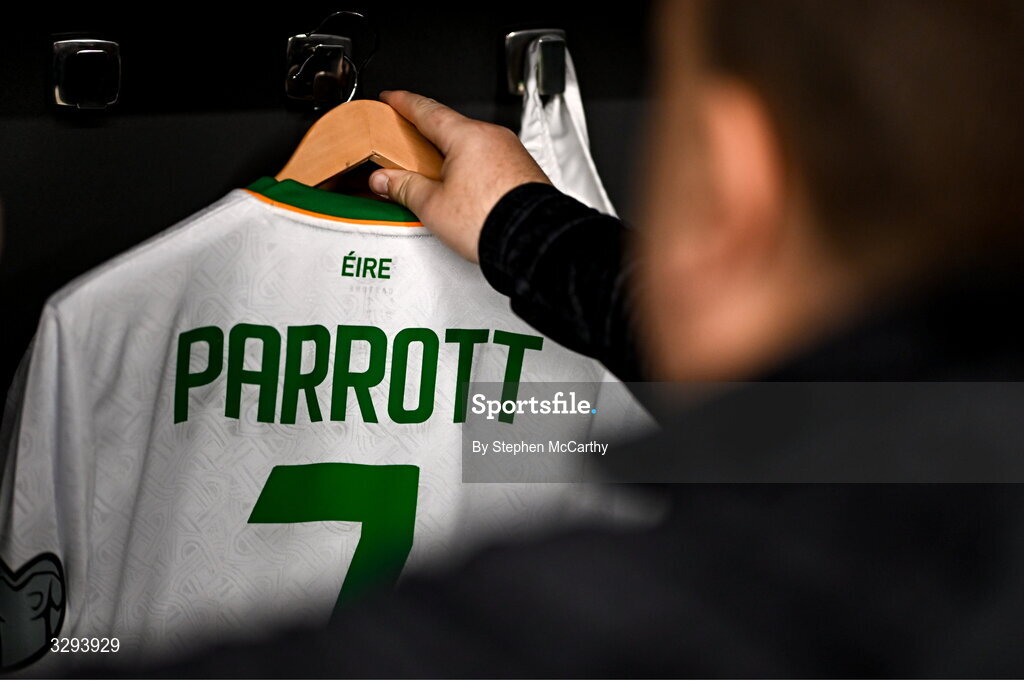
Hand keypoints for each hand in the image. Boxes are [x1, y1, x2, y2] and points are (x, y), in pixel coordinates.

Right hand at [368, 90, 550, 262]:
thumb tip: (385, 180)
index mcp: (467, 136)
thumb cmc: (490, 220)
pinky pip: (490, 160)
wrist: (532, 240)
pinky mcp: (523, 171)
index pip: (427, 109)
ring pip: (472, 145)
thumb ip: (404, 187)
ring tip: (435, 176)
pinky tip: (465, 189)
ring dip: (452, 155)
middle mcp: (492, 137)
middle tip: (406, 142)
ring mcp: (511, 152)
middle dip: (427, 134)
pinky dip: (473, 168)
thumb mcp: (433, 206)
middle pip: (451, 127)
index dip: (403, 103)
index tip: (392, 98)